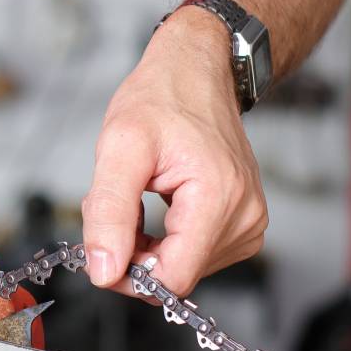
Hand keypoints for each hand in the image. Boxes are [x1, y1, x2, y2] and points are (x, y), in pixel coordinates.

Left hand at [81, 7, 267, 296]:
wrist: (197, 70)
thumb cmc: (162, 98)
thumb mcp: (120, 148)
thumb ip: (108, 214)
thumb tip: (104, 271)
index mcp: (220, 199)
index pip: (171, 280)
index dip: (127, 275)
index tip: (101, 243)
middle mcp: (245, 218)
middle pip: (175, 276)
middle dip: (132, 251)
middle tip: (116, 203)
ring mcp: (249, 223)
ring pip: (181, 268)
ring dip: (145, 244)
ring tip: (138, 194)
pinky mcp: (242, 224)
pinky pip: (193, 254)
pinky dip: (164, 238)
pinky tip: (156, 203)